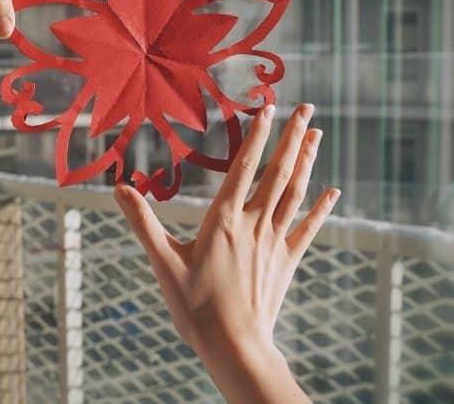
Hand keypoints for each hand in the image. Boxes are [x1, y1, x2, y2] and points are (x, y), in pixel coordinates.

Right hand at [114, 103, 339, 403]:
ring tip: (317, 134)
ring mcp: (274, 242)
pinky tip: (333, 191)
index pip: (244, 166)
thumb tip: (120, 188)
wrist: (234, 347)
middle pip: (278, 172)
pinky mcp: (286, 261)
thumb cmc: (195, 306)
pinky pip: (307, 228)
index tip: (269, 107)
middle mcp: (255, 223)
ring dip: (307, 161)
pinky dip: (321, 207)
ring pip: (295, 192)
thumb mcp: (163, 262)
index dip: (257, 135)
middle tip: (307, 108)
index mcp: (225, 219)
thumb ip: (142, 222)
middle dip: (293, 137)